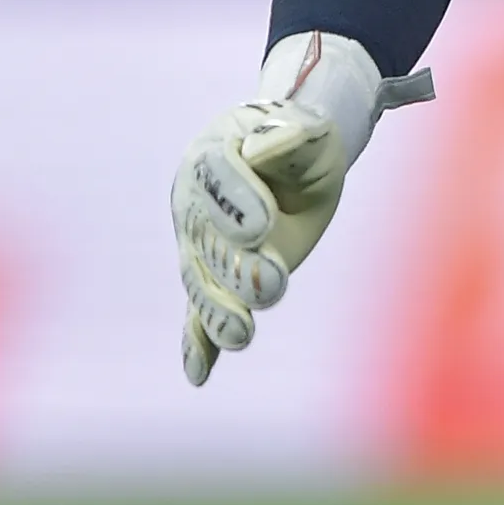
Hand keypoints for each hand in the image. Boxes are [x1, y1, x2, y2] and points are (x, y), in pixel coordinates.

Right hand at [171, 31, 425, 386]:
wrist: (288, 160)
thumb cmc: (301, 142)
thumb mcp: (309, 129)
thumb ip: (288, 136)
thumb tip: (263, 149)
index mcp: (213, 153)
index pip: (216, 177)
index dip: (237, 203)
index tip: (264, 226)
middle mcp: (194, 204)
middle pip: (208, 239)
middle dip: (238, 266)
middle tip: (273, 284)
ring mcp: (198, 246)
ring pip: (202, 283)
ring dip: (219, 313)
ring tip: (242, 335)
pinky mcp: (212, 281)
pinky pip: (197, 316)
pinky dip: (197, 344)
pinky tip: (199, 374)